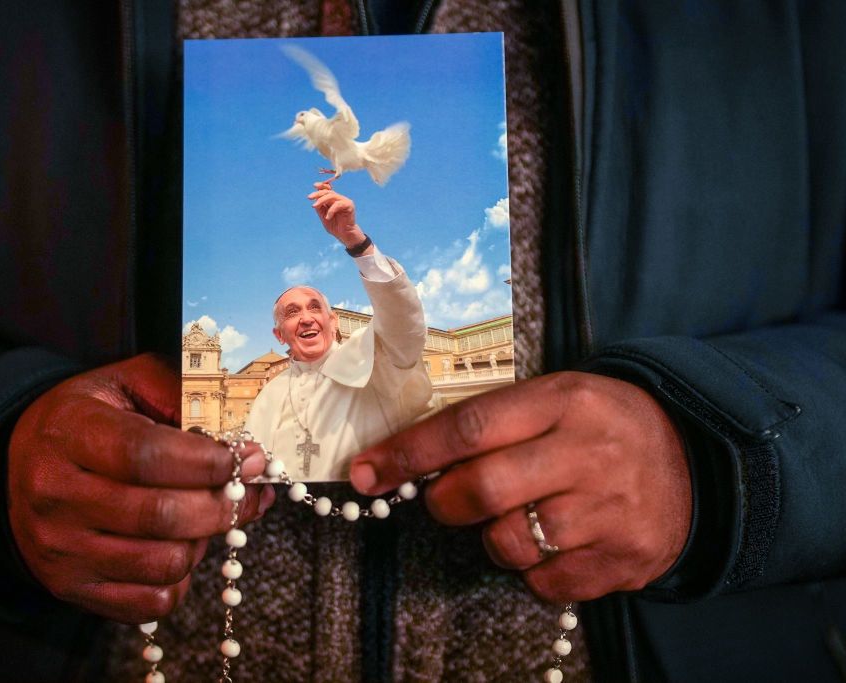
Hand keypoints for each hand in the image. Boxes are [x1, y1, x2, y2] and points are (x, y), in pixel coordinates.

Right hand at [8, 353, 273, 622]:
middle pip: (162, 515)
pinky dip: (181, 577)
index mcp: (68, 432)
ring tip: (205, 514)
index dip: (208, 462)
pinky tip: (179, 545)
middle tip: (248, 489)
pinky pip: (152, 602)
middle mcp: (55, 494)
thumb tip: (241, 442)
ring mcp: (60, 548)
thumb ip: (180, 395)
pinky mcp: (70, 587)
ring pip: (165, 563)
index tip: (247, 458)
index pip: (146, 456)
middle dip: (223, 504)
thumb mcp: (127, 383)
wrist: (20, 464)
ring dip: (203, 540)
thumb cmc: (88, 418)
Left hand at [307, 181, 368, 250]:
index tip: (314, 185)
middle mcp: (339, 199)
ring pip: (332, 196)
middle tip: (309, 197)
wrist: (344, 235)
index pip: (327, 189)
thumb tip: (314, 200)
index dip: (321, 186)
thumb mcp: (323, 216)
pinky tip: (327, 217)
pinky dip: (331, 210)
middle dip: (318, 194)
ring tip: (315, 206)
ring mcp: (345, 201)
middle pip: (328, 192)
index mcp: (333, 200)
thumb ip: (320, 208)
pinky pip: (338, 204)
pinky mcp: (349, 205)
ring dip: (322, 200)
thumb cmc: (335, 226)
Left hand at [349, 371, 690, 602]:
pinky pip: (545, 582)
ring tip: (522, 516)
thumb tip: (409, 458)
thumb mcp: (557, 398)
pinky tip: (556, 542)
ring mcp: (610, 510)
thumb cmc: (603, 425)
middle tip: (447, 500)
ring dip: (494, 538)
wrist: (698, 459)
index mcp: (563, 401)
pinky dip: (534, 570)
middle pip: (482, 490)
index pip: (469, 426)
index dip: (407, 453)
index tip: (363, 473)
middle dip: (446, 503)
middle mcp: (588, 453)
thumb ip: (493, 422)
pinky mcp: (625, 559)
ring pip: (509, 543)